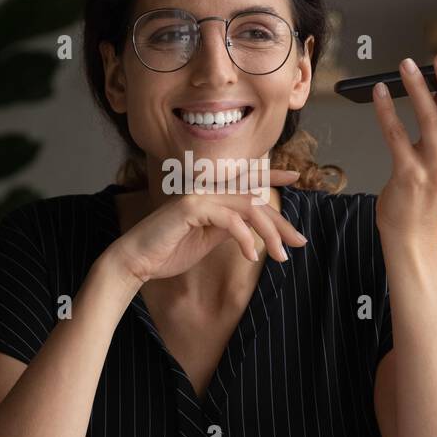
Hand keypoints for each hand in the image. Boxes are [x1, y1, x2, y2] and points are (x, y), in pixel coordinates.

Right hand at [104, 169, 307, 284]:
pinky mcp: (190, 209)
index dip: (270, 176)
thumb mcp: (206, 240)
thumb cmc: (167, 252)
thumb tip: (250, 228)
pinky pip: (229, 220)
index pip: (245, 183)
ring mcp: (198, 197)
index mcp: (209, 197)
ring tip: (281, 257)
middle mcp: (205, 191)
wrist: (136, 261)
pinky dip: (245, 238)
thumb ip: (227, 228)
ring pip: (246, 208)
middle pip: (253, 199)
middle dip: (280, 221)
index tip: (295, 176)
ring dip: (269, 234)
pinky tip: (252, 256)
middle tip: (300, 242)